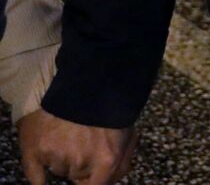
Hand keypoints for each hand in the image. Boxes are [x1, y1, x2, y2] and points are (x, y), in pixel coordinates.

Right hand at [19, 109, 136, 184]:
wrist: (83, 81)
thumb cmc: (108, 106)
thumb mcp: (127, 131)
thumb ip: (122, 162)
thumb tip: (111, 180)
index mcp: (107, 159)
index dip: (93, 181)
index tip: (90, 177)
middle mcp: (80, 162)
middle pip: (77, 176)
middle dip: (80, 165)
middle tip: (82, 143)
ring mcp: (57, 156)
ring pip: (59, 170)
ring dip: (63, 159)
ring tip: (68, 135)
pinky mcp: (36, 150)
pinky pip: (35, 176)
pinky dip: (39, 179)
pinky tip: (42, 180)